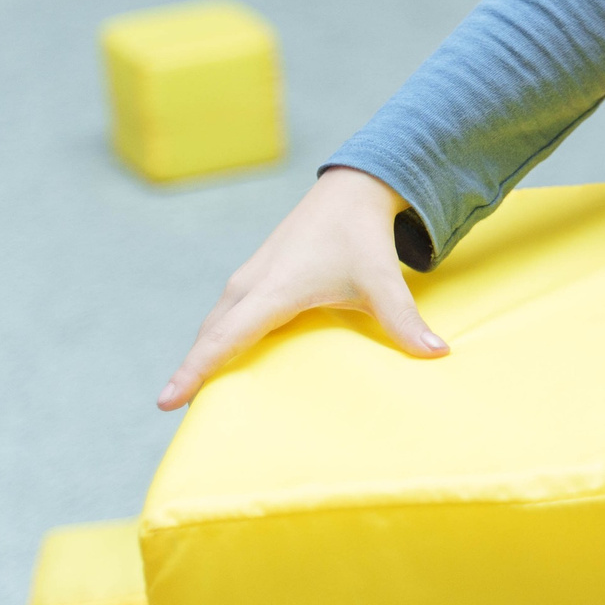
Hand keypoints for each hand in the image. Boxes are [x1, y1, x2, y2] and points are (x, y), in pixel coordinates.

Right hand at [157, 167, 446, 410]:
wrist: (351, 190)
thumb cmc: (361, 237)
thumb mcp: (382, 281)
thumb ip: (404, 321)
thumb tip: (438, 353)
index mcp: (273, 292)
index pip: (225, 339)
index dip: (195, 371)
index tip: (165, 402)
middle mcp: (250, 285)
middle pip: (210, 336)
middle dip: (192, 372)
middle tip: (176, 414)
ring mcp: (247, 278)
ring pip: (214, 325)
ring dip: (202, 355)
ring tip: (192, 396)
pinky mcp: (253, 276)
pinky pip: (224, 315)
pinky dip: (215, 339)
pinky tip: (219, 360)